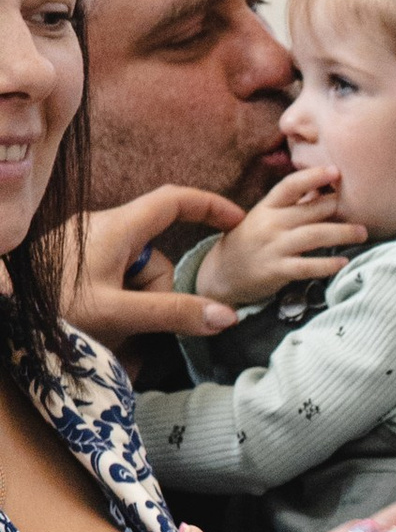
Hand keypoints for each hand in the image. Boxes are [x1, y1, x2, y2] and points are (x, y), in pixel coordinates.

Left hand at [62, 186, 247, 350]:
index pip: (173, 200)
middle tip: (139, 326)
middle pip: (156, 255)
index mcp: (116, 228)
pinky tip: (100, 325)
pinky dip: (119, 305)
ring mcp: (87, 248)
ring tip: (111, 330)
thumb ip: (173, 313)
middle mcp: (102, 230)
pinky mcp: (75, 265)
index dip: (209, 206)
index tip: (237, 221)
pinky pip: (114, 281)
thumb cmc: (51, 308)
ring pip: (136, 274)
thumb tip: (226, 317)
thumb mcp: (117, 314)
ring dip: (137, 305)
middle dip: (159, 292)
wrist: (2, 311)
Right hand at [198, 164, 366, 310]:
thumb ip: (290, 206)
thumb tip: (321, 190)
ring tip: (362, 232)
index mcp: (266, 207)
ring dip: (342, 233)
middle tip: (362, 206)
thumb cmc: (249, 242)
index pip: (290, 186)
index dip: (313, 177)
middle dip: (337, 207)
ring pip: (314, 236)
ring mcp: (273, 247)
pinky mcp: (276, 270)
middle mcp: (270, 224)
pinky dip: (327, 264)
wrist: (221, 274)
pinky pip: (307, 266)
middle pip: (309, 210)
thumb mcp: (264, 218)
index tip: (336, 171)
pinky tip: (343, 262)